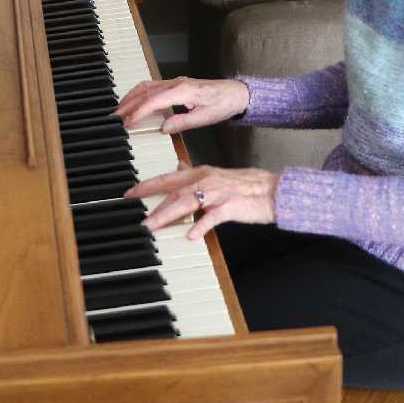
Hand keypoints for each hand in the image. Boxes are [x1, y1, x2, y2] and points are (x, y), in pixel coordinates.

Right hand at [112, 77, 248, 133]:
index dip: (138, 111)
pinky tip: (134, 102)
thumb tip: (163, 128)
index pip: (154, 100)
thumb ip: (182, 122)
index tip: (127, 122)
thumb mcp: (205, 118)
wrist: (235, 92)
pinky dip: (139, 94)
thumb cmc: (222, 104)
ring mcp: (174, 82)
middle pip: (145, 92)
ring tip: (119, 111)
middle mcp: (176, 83)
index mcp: (183, 91)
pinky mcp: (175, 84)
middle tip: (114, 118)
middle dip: (128, 104)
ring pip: (146, 87)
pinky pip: (152, 86)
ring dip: (131, 98)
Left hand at [123, 164, 278, 239]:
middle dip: (151, 200)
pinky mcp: (231, 207)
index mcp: (202, 172)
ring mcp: (218, 193)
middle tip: (135, 210)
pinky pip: (212, 218)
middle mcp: (207, 180)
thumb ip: (196, 173)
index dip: (148, 184)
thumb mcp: (217, 174)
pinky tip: (191, 235)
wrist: (273, 190)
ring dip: (167, 214)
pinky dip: (201, 226)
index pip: (169, 178)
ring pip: (187, 202)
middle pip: (173, 191)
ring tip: (152, 225)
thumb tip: (178, 167)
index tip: (130, 192)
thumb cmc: (246, 185)